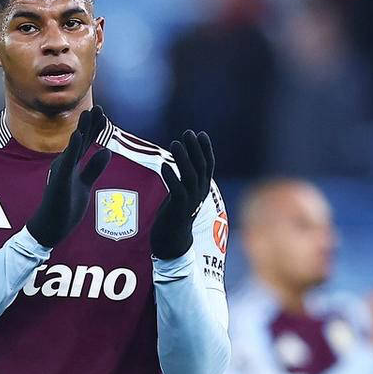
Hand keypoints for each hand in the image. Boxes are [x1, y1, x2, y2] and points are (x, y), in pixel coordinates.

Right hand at [26, 106, 111, 247]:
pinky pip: (67, 162)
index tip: (103, 114)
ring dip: (81, 130)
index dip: (95, 128)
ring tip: (88, 113)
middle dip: (90, 124)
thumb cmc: (65, 207)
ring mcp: (61, 171)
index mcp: (71, 164)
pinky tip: (78, 135)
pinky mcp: (59, 180)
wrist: (50, 228)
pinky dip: (73, 148)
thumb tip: (106, 151)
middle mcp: (65, 164)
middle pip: (80, 140)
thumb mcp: (85, 185)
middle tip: (100, 108)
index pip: (85, 143)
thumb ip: (94, 169)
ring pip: (74, 147)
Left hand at [150, 130, 214, 259]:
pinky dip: (171, 177)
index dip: (205, 149)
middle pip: (200, 167)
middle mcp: (199, 193)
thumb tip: (182, 162)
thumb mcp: (183, 194)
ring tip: (175, 143)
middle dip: (195, 149)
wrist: (172, 241)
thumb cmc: (175, 215)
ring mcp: (190, 202)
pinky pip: (177, 191)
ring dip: (183, 159)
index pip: (208, 165)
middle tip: (188, 132)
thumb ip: (184, 180)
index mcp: (202, 189)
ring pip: (190, 176)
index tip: (200, 133)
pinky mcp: (179, 209)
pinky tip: (164, 165)